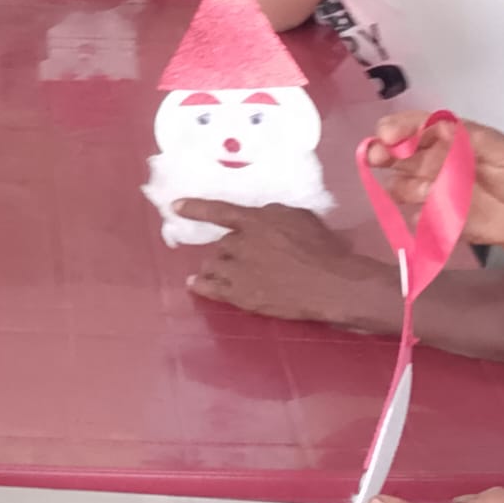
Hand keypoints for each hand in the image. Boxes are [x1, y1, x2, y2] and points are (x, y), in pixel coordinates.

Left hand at [177, 200, 383, 322]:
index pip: (218, 211)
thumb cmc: (320, 247)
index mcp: (254, 221)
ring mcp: (238, 272)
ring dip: (216, 266)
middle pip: (222, 245)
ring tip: (218, 270)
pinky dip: (202, 285)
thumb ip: (272, 215)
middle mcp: (240, 244)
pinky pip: (213, 289)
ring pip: (214, 265)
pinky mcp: (241, 296)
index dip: (195, 208)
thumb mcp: (297, 216)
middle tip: (241, 257)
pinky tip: (195, 284)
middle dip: (228, 250)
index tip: (174, 206)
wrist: (329, 283)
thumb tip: (260, 217)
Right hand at [367, 113, 503, 251]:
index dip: (398, 127)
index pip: (414, 127)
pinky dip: (421, 216)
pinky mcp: (434, 218)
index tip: (387, 134)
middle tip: (378, 157)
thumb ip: (473, 137)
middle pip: (396, 153)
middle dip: (382, 153)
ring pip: (400, 185)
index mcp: (447, 138)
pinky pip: (415, 216)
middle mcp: (431, 161)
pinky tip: (439, 215)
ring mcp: (430, 190)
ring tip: (430, 193)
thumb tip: (441, 125)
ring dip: (407, 187)